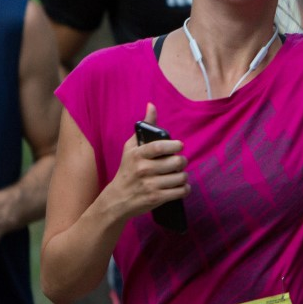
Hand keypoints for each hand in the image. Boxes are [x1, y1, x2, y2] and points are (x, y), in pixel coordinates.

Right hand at [106, 104, 188, 220]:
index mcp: (137, 155)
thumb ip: (145, 127)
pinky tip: (180, 186)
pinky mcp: (156, 198)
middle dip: (182, 161)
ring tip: (178, 174)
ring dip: (183, 176)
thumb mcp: (131, 147)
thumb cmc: (127, 169)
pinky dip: (184, 188)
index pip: (159, 147)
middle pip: (175, 162)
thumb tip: (151, 105)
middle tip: (179, 162)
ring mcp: (150, 185)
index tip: (179, 146)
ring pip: (180, 177)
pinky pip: (180, 192)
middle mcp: (143, 169)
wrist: (118, 199)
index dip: (174, 145)